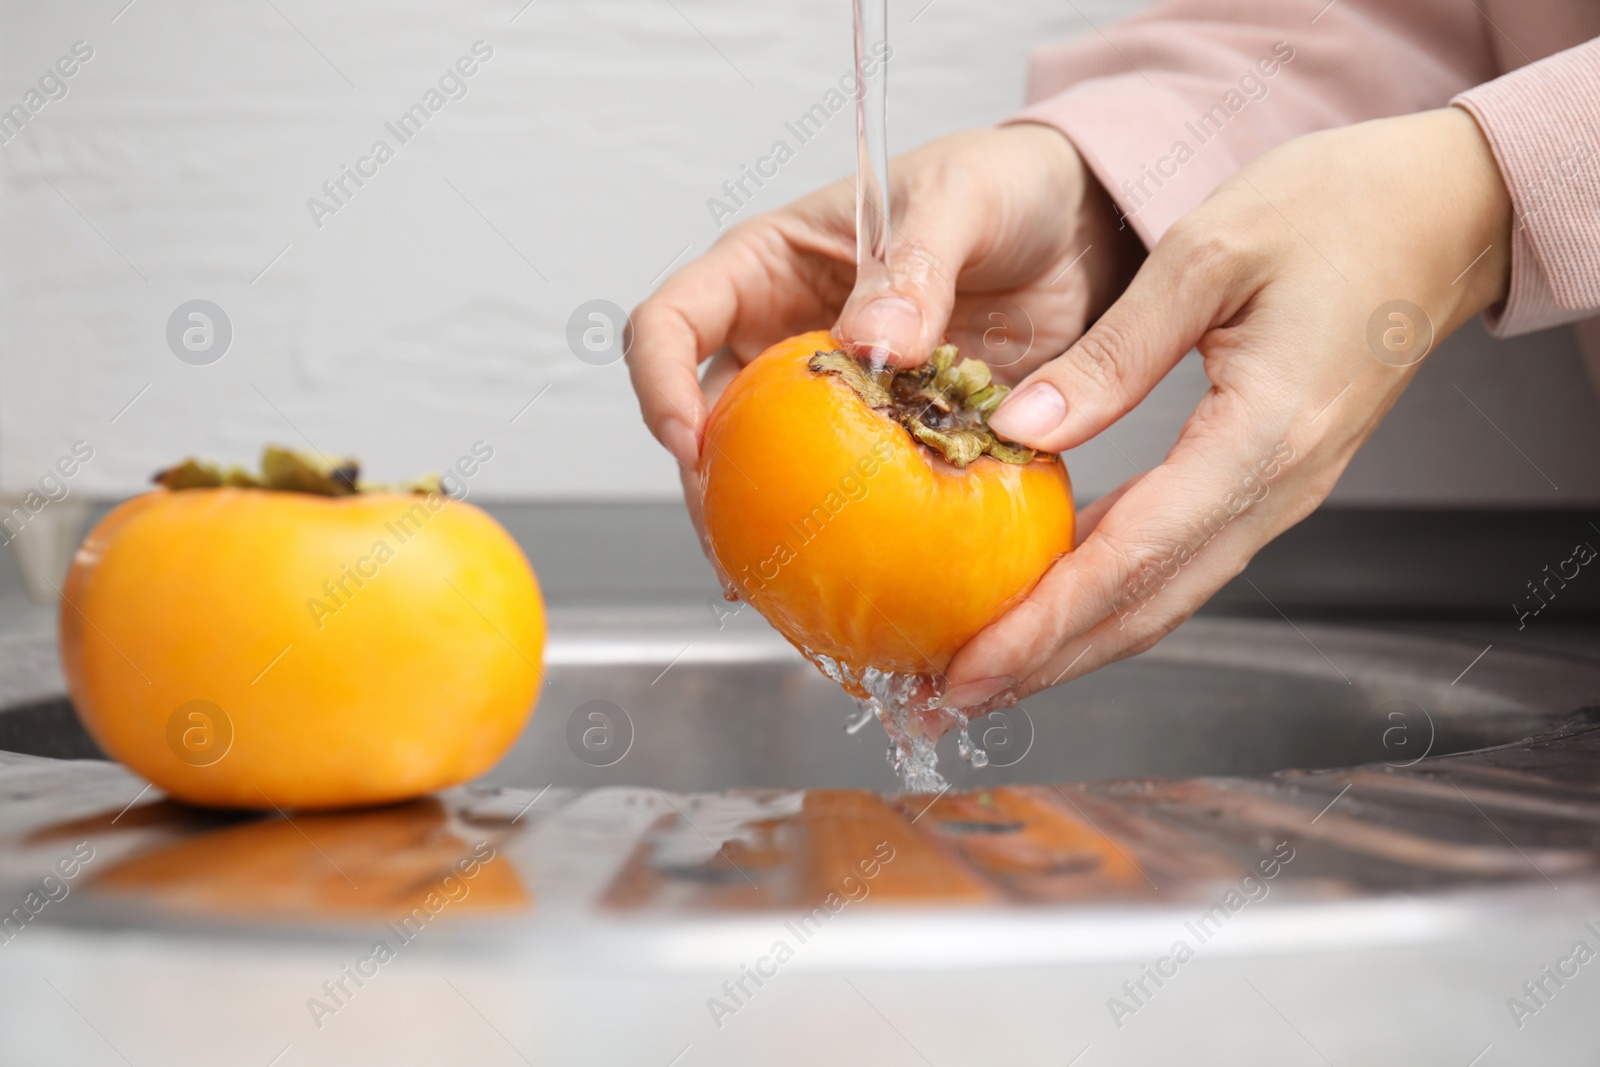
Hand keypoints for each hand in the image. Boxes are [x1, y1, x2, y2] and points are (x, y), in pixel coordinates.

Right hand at [627, 125, 1141, 587]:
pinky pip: (851, 492)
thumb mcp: (960, 198)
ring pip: (768, 470)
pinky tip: (848, 579)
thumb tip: (871, 341)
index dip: (660, 381)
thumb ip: (915, 263)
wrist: (1081, 225)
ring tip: (779, 586)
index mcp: (768, 265)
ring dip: (766, 528)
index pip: (674, 320)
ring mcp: (832, 394)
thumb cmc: (1003, 182)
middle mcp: (783, 333)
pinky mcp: (887, 437)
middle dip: (707, 487)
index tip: (690, 442)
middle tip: (736, 547)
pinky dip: (846, 535)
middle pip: (708, 418)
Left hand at [937, 107, 1513, 707]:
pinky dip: (1108, 596)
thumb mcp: (1207, 255)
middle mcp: (1277, 488)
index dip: (1046, 623)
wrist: (1447, 212)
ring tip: (986, 670)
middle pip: (1147, 606)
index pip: (1136, 557)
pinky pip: (1179, 559)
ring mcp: (1278, 493)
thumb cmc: (1338, 210)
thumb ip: (1112, 355)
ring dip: (1073, 644)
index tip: (970, 665)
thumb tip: (1021, 429)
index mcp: (1263, 436)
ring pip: (1164, 597)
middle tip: (951, 697)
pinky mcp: (1267, 481)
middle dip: (1045, 662)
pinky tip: (1051, 600)